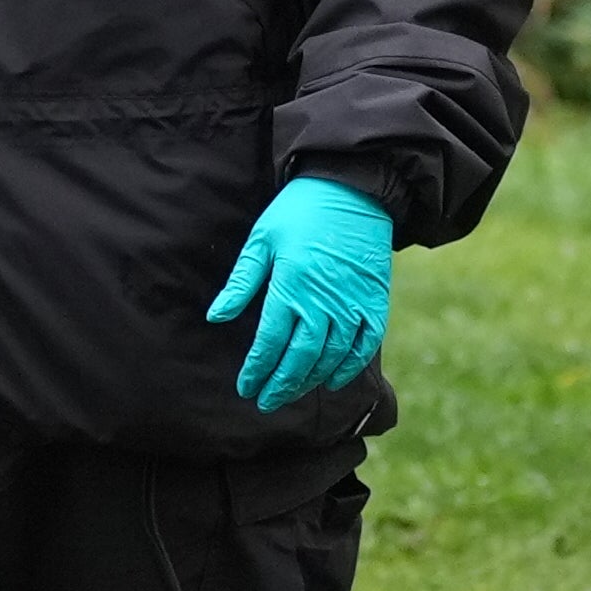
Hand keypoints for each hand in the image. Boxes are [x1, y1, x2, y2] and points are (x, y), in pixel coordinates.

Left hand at [206, 177, 392, 412]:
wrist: (352, 188)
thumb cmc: (300, 211)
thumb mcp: (262, 240)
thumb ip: (241, 282)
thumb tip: (216, 317)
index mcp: (290, 286)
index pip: (269, 343)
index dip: (257, 370)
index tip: (246, 387)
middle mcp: (323, 302)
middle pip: (299, 358)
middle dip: (280, 384)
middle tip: (266, 402)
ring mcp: (352, 304)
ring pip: (330, 357)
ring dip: (310, 380)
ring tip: (292, 392)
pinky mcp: (374, 301)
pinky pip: (365, 344)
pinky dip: (350, 367)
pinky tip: (334, 380)